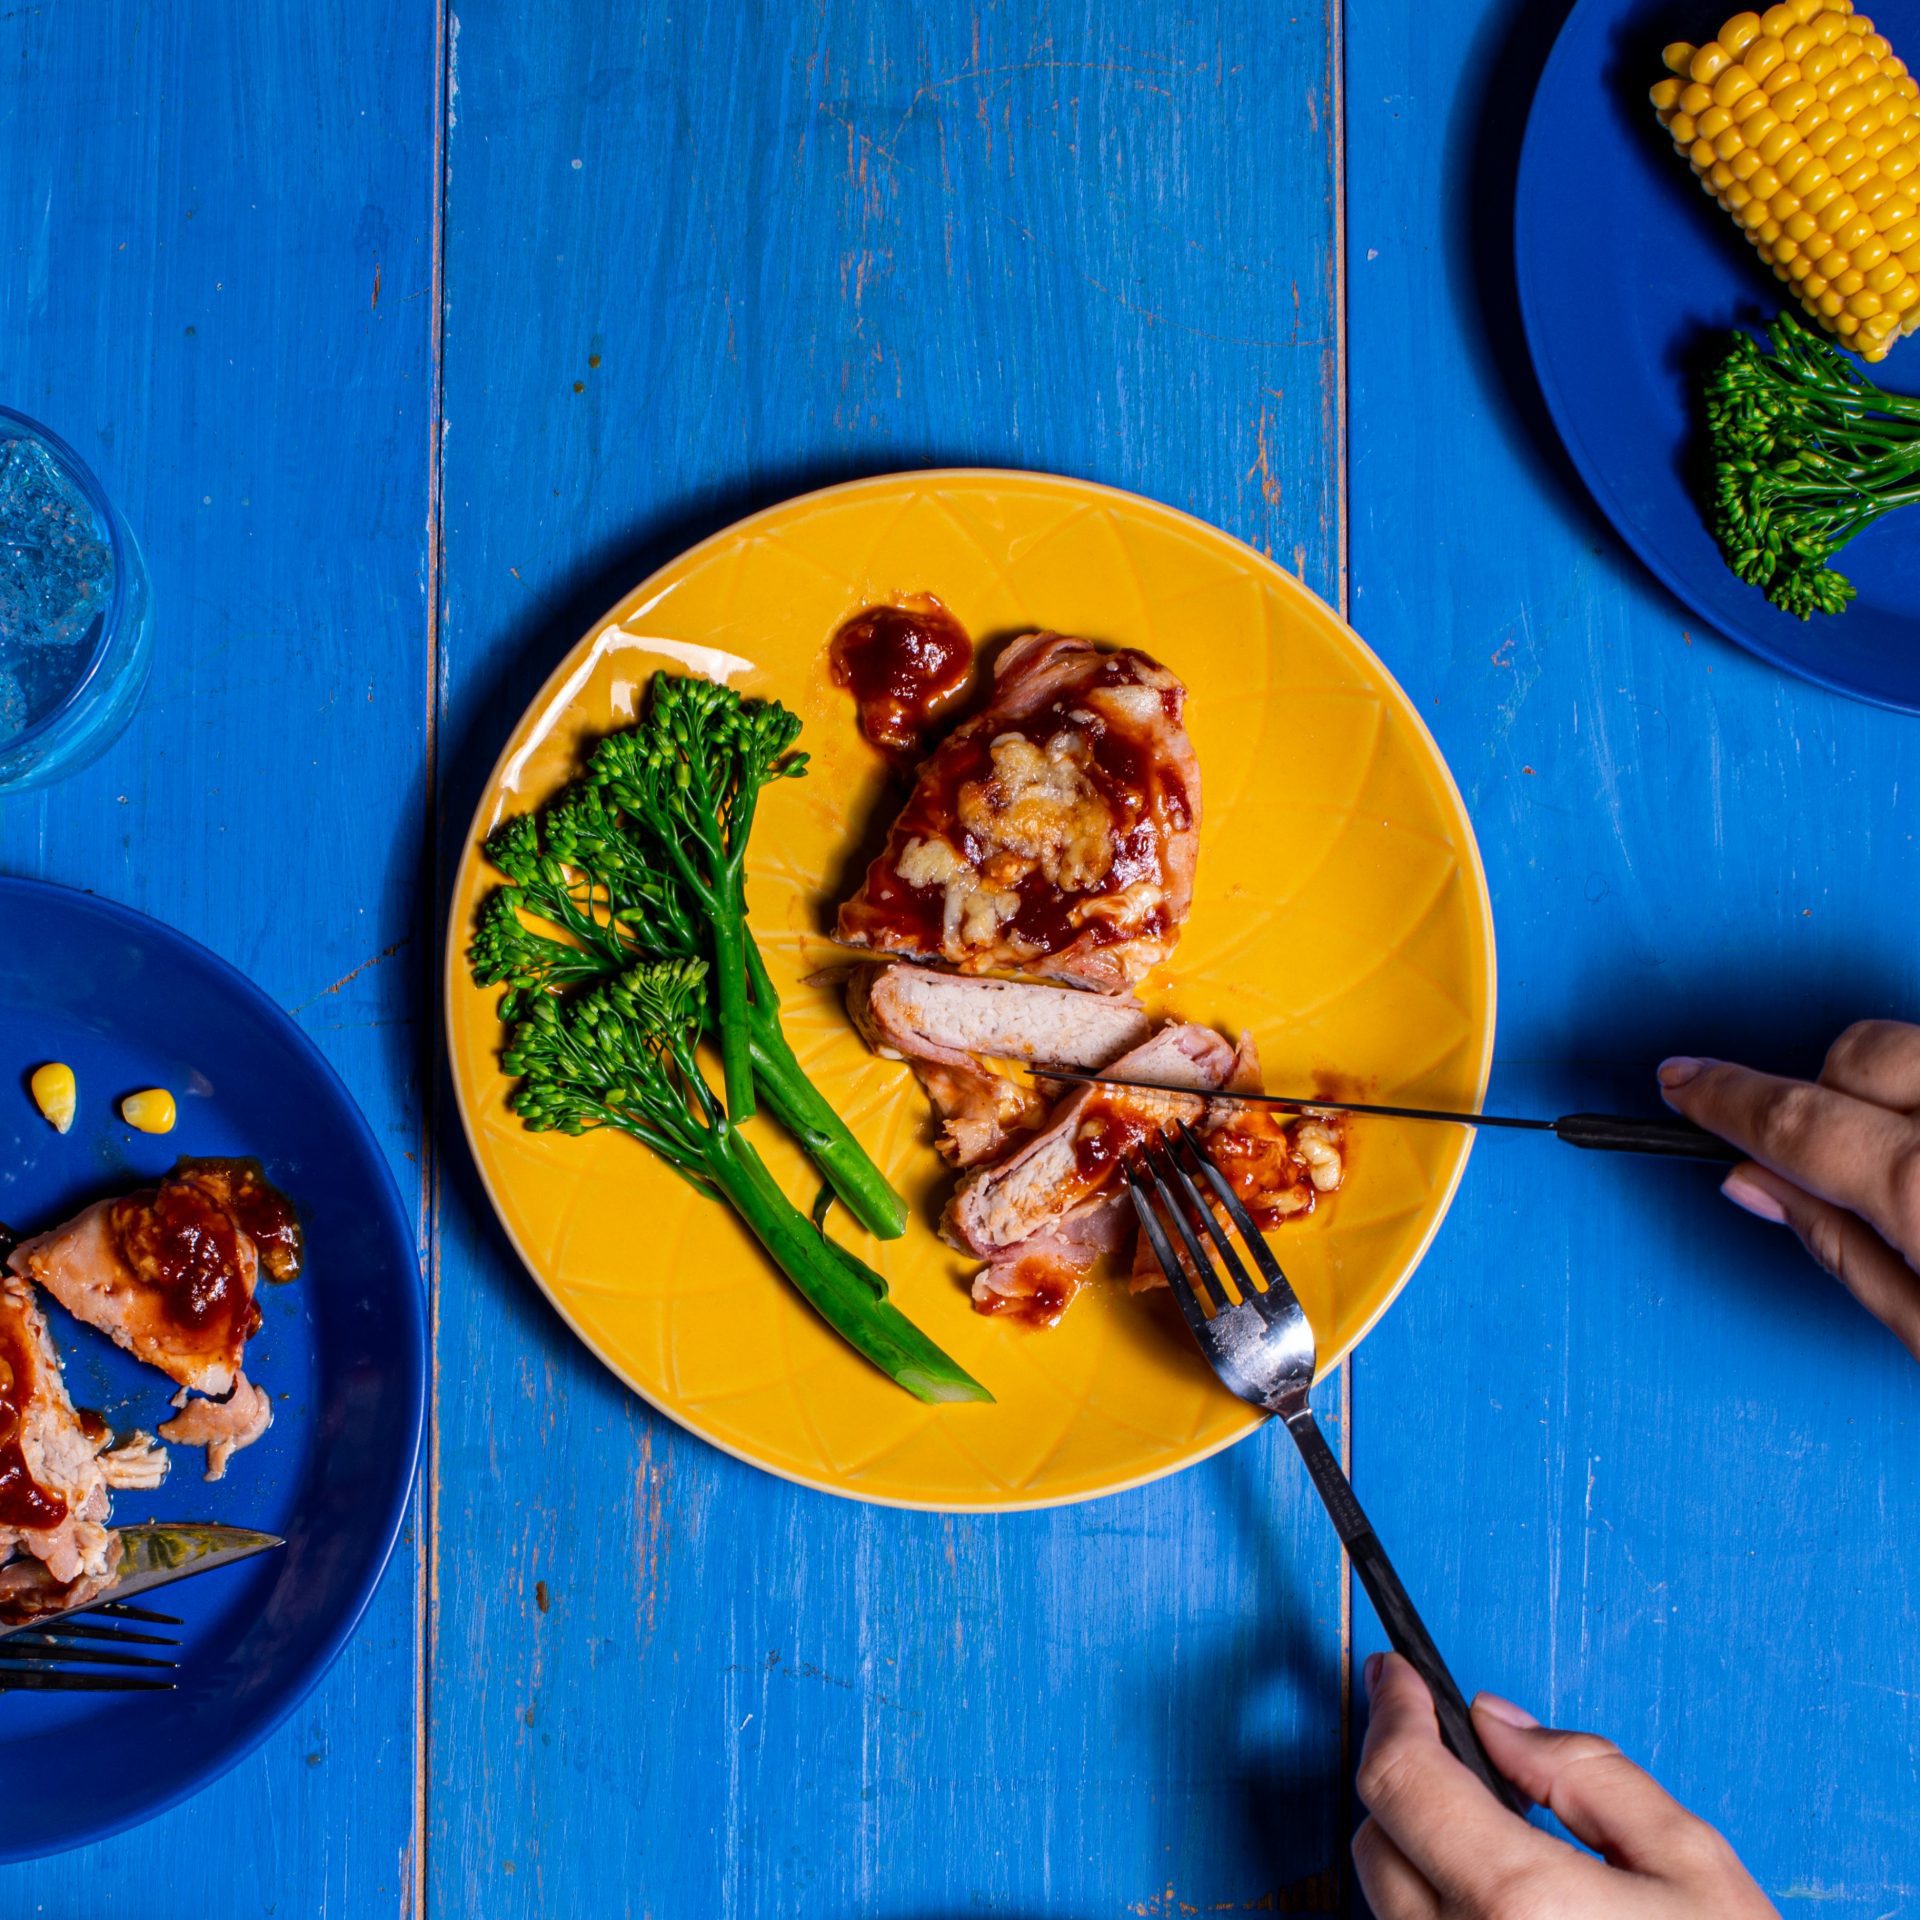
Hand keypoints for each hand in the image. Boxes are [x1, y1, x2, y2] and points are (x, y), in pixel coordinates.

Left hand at [1352, 1653, 1775, 1917]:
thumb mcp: (1693, 1865)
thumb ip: (1586, 1773)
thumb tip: (1496, 1722)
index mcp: (1519, 1905)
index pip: (1400, 1779)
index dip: (1393, 1711)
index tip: (1396, 1677)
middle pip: (1376, 1842)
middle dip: (1407, 1783)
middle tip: (1454, 1753)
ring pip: (1388, 1907)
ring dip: (1422, 1860)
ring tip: (1498, 1848)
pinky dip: (1441, 1918)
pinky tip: (1504, 1913)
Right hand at [1658, 1022, 1919, 1358]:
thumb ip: (1842, 1247)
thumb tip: (1758, 1181)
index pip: (1794, 1123)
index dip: (1721, 1099)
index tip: (1680, 1083)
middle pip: (1861, 1056)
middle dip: (1829, 1092)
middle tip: (1842, 1167)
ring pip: (1914, 1049)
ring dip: (1893, 1094)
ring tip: (1911, 1155)